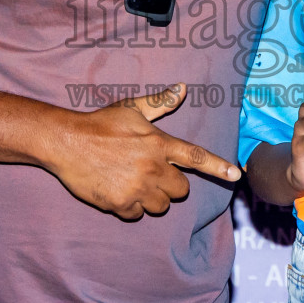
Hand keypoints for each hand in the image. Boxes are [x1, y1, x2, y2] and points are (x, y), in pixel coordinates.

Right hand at [51, 85, 239, 220]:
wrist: (67, 142)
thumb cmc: (100, 123)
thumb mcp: (131, 108)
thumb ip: (160, 102)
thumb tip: (182, 88)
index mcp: (159, 143)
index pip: (196, 157)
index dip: (218, 166)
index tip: (236, 176)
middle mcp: (153, 167)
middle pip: (181, 190)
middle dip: (170, 184)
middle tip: (150, 172)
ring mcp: (138, 188)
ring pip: (161, 205)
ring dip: (153, 198)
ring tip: (133, 182)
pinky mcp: (121, 204)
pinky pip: (138, 214)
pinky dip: (132, 207)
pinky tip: (119, 191)